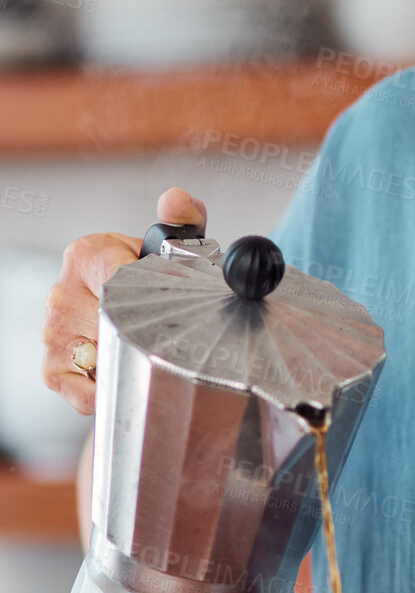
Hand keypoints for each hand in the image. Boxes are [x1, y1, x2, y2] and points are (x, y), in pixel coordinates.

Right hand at [41, 188, 206, 414]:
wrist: (128, 317)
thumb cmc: (147, 281)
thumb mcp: (171, 246)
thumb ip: (183, 220)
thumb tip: (176, 199)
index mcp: (86, 254)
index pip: (119, 277)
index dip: (155, 293)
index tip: (172, 300)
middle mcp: (62, 293)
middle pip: (114, 324)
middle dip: (149, 330)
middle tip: (169, 330)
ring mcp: (53, 333)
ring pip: (104, 358)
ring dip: (132, 361)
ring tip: (147, 349)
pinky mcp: (52, 369)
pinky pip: (84, 393)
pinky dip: (109, 392)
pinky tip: (124, 376)